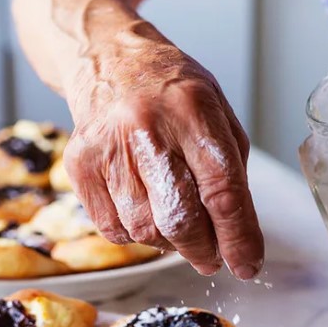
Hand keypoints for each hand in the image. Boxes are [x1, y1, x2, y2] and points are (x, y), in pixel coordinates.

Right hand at [61, 21, 263, 278]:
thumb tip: (237, 235)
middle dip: (203, 249)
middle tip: (212, 257)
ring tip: (177, 226)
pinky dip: (136, 234)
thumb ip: (229, 169)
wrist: (107, 61)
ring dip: (169, 242)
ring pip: (144, 229)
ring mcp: (107, 147)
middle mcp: (146, 126)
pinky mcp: (80, 165)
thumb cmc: (170, 90)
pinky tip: (145, 210)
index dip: (238, 236)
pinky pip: (113, 228)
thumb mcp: (216, 112)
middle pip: (180, 217)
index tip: (248, 265)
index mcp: (192, 107)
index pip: (221, 188)